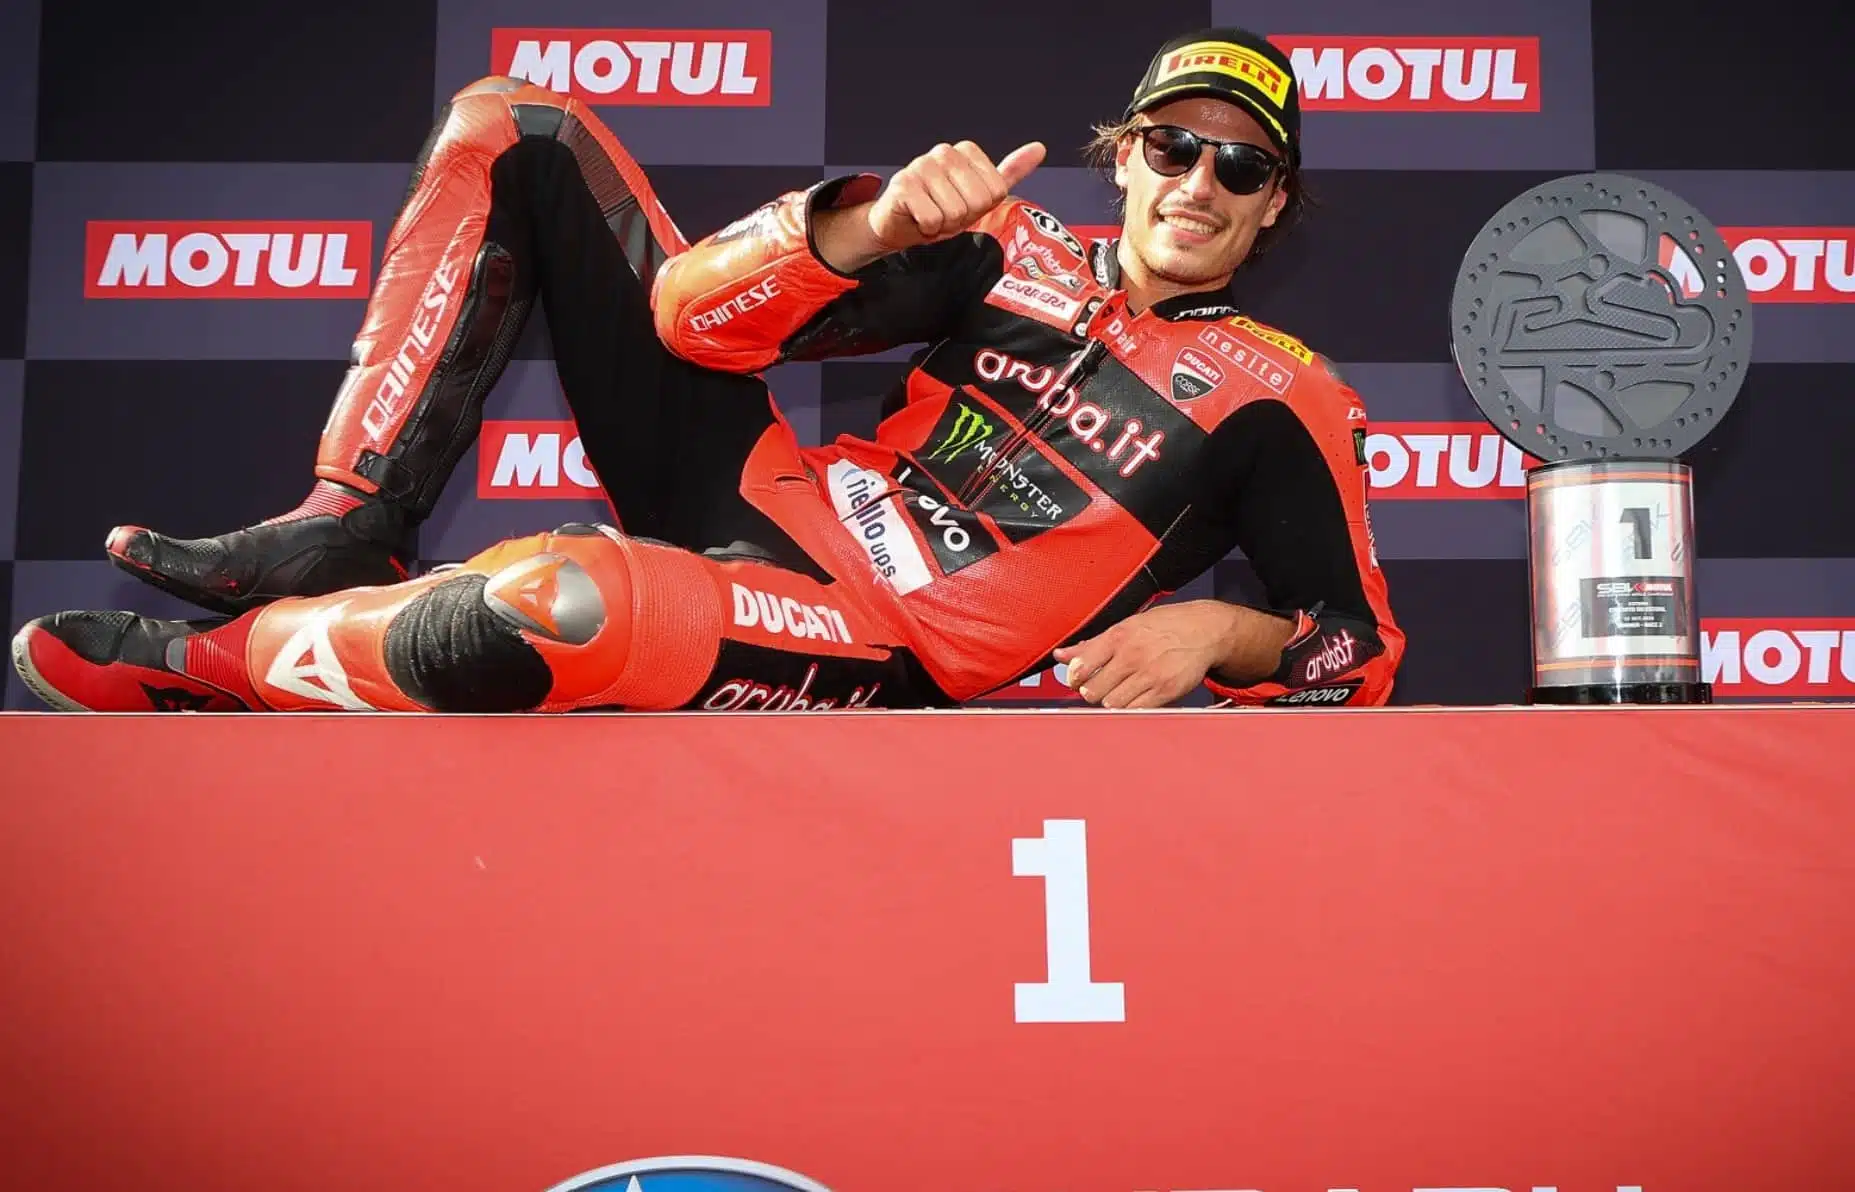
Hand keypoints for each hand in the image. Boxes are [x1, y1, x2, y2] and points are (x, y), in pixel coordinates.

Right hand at [866, 140, 1045, 251]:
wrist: (899, 224)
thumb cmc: (940, 209)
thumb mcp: (980, 194)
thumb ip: (1009, 173)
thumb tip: (1040, 148)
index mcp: (966, 150)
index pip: (995, 192)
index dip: (980, 208)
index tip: (962, 204)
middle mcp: (944, 152)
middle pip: (977, 201)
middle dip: (962, 217)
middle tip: (945, 213)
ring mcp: (921, 165)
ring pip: (954, 211)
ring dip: (943, 224)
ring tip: (932, 215)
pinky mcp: (903, 183)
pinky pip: (932, 218)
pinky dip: (926, 228)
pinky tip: (917, 218)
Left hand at [1053, 603, 1237, 709]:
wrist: (1204, 630)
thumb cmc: (1163, 627)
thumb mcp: (1125, 627)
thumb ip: (1091, 645)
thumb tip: (1060, 655)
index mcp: (1118, 636)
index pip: (1081, 667)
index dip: (1073, 678)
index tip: (1077, 680)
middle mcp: (1132, 655)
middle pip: (1093, 690)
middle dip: (1092, 692)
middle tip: (1099, 687)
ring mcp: (1150, 674)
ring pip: (1112, 704)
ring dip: (1111, 702)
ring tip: (1120, 692)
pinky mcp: (1166, 691)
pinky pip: (1136, 711)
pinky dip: (1130, 710)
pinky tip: (1134, 699)